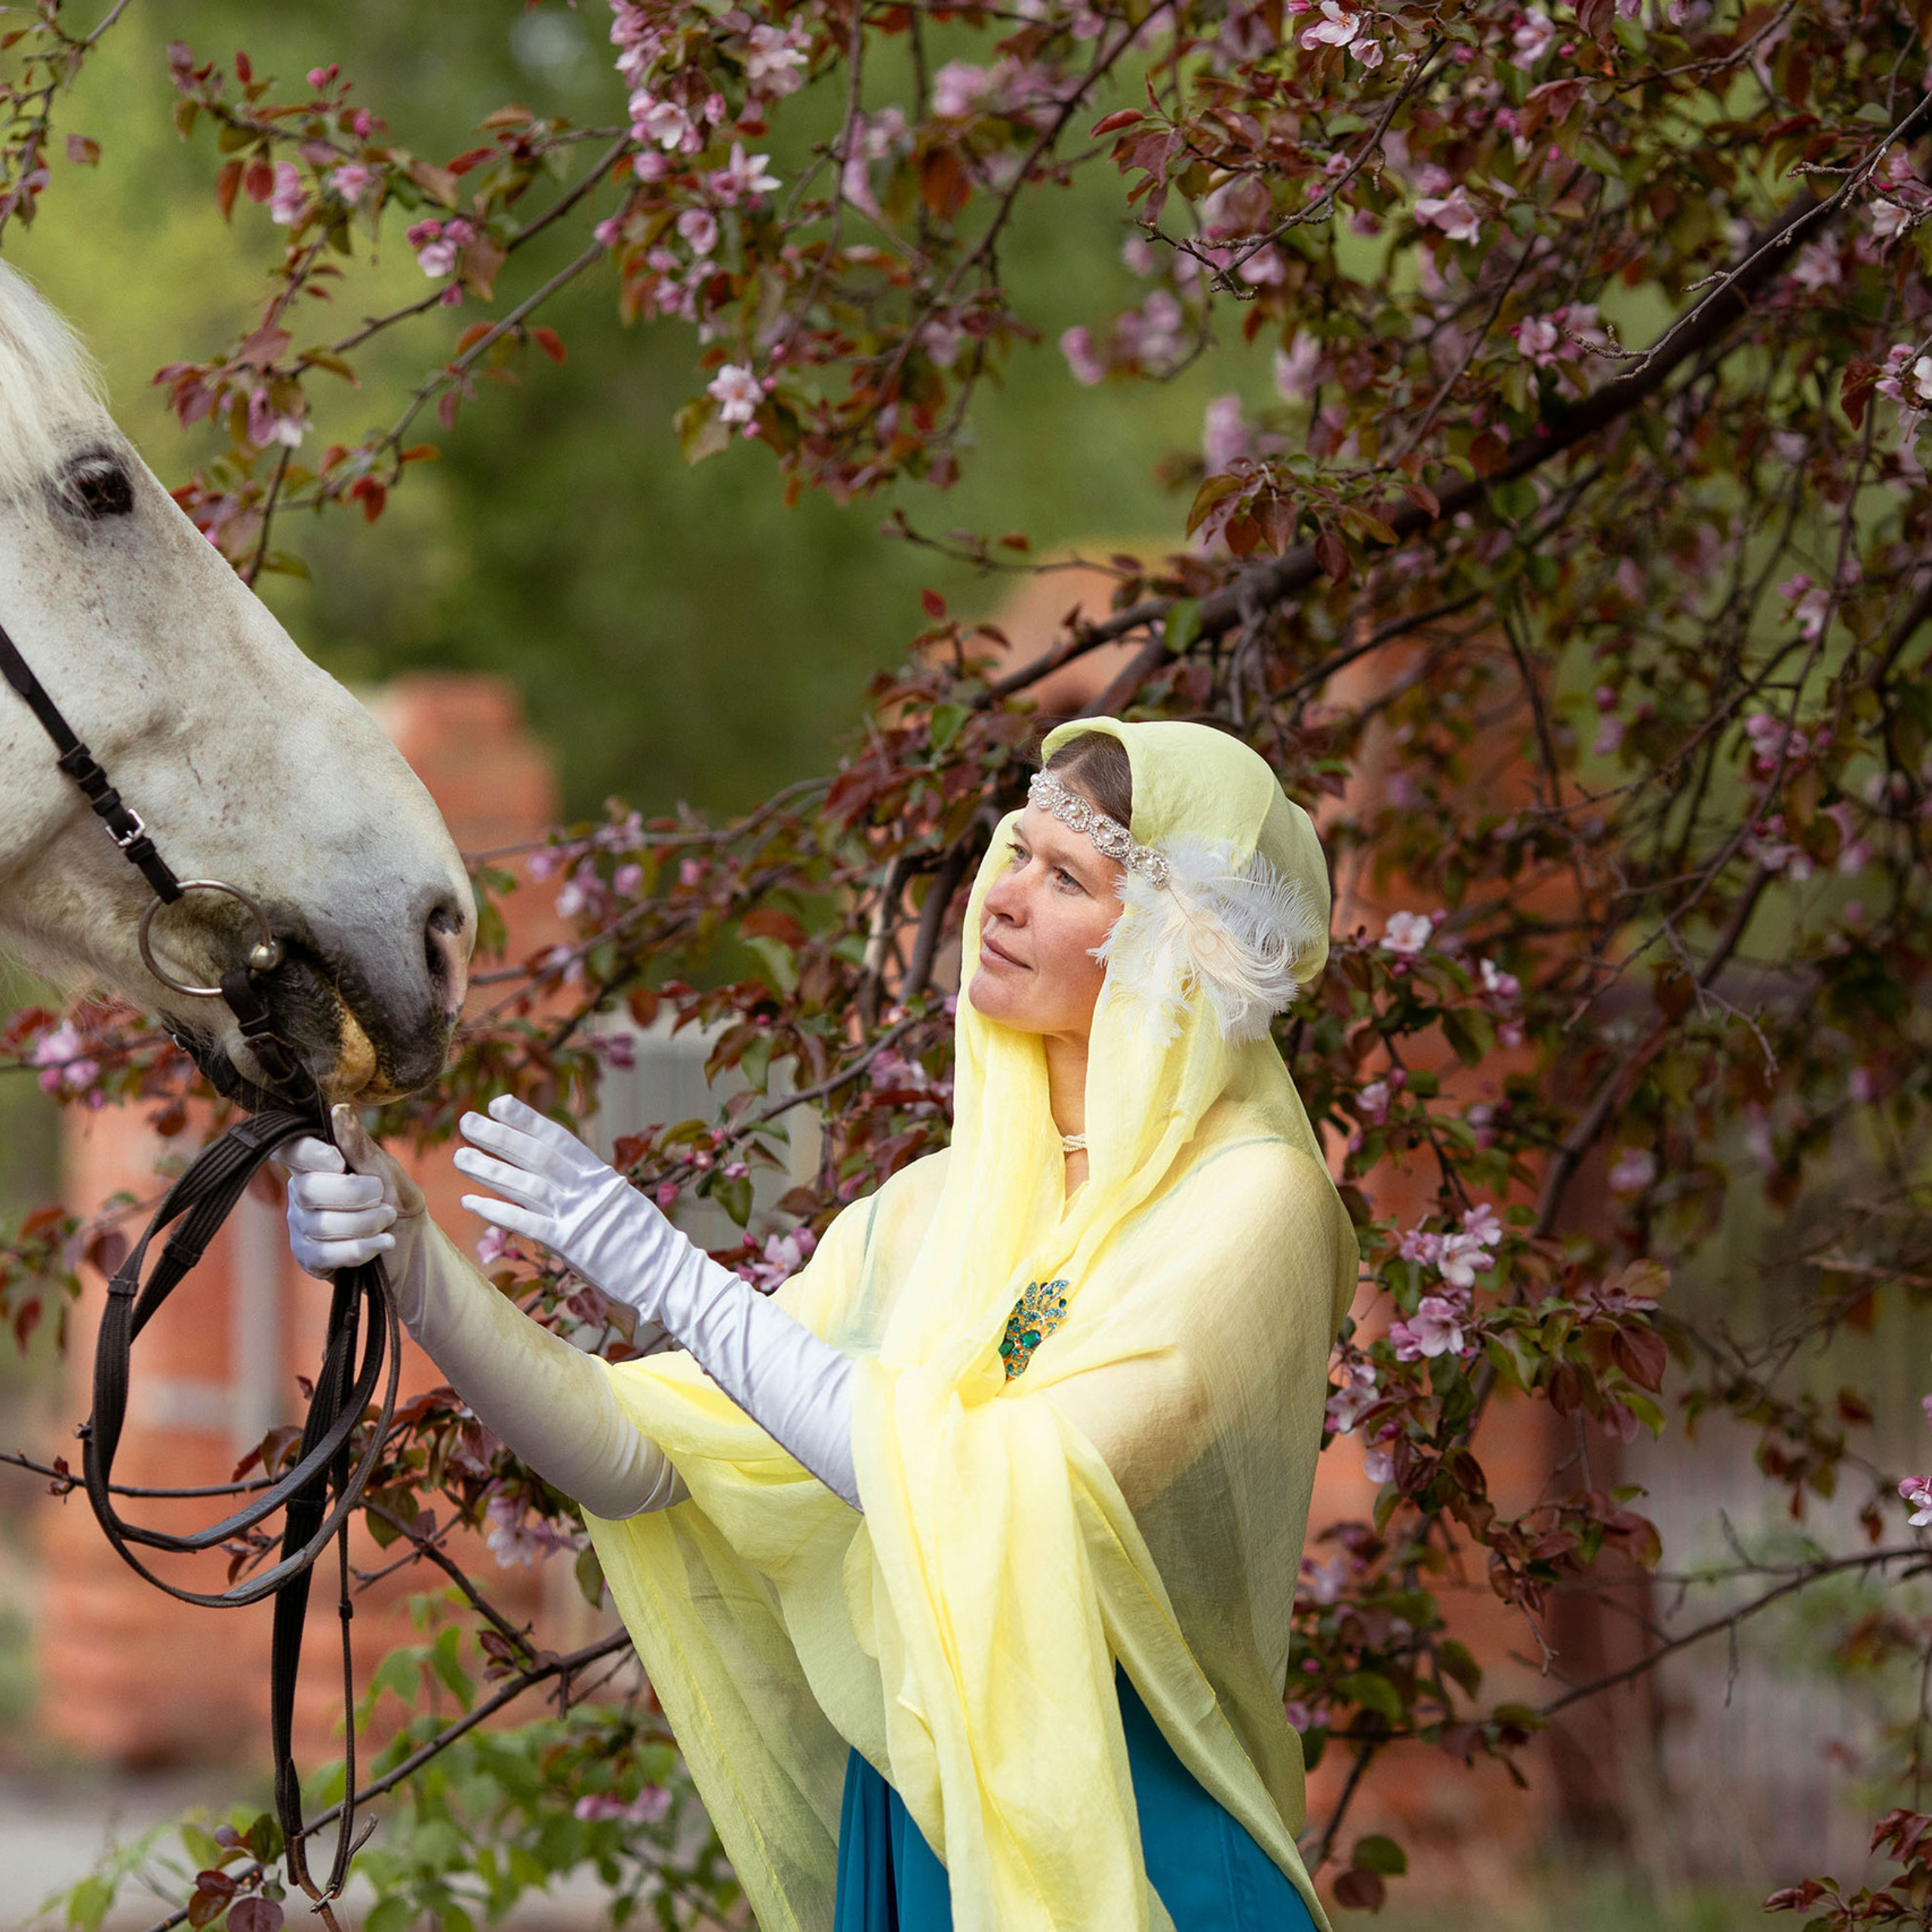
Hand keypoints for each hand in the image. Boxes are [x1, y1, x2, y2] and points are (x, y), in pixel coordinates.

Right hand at [279, 1104, 426, 1281]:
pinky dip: (362, 1247)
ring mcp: (302, 1226)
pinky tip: (385, 1241)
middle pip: (309, 1190)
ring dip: (366, 1222)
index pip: (289, 1150)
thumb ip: (358, 1144)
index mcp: (314, 1164)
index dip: (310, 1155)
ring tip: (388, 1217)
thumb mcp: (384, 1167)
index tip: (339, 1161)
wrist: (412, 1239)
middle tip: (381, 1196)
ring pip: (322, 1225)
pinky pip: (327, 1254)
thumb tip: (339, 1110)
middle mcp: (301, 1193)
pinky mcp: (310, 1257)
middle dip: (355, 1194)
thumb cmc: (394, 1195)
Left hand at [454, 1095, 676, 1314]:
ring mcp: (580, 1215)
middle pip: (537, 1155)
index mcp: (600, 1176)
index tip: (498, 1103)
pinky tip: (469, 1201)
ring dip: (490, 1170)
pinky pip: (527, 1223)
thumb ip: (590, 1189)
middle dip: (500, 1136)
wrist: (668, 1274)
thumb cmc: (644, 1243)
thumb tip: (561, 1177)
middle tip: (466, 1121)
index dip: (527, 1119)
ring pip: (527, 1185)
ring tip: (460, 1157)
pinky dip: (497, 1210)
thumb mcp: (619, 1204)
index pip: (559, 1139)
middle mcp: (588, 1189)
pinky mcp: (572, 1245)